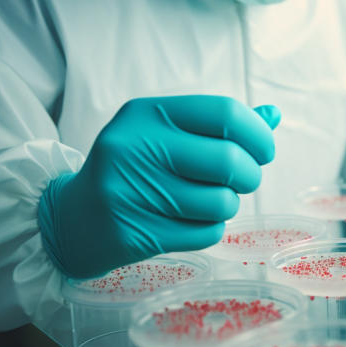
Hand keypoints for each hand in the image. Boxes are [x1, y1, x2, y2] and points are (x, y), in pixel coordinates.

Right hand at [38, 96, 279, 277]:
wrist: (72, 219)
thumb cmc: (135, 169)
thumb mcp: (168, 134)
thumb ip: (221, 126)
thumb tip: (273, 115)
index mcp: (147, 112)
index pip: (226, 113)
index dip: (258, 135)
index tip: (263, 152)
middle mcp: (135, 146)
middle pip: (229, 160)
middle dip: (249, 176)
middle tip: (241, 181)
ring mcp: (130, 191)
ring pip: (221, 203)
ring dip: (228, 206)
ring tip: (208, 202)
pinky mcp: (133, 232)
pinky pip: (206, 233)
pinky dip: (209, 230)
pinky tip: (187, 222)